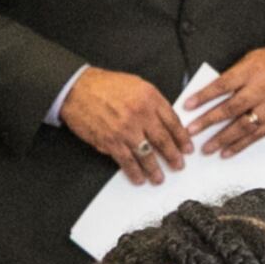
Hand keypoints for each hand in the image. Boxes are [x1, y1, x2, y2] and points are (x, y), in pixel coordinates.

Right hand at [61, 66, 190, 184]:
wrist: (77, 89)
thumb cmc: (105, 85)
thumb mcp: (136, 85)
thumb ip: (153, 102)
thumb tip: (166, 121)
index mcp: (150, 98)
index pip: (173, 121)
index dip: (182, 137)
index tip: (187, 148)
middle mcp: (140, 114)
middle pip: (163, 139)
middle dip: (173, 155)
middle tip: (179, 165)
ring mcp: (126, 129)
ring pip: (146, 154)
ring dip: (154, 169)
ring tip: (159, 178)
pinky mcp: (110, 141)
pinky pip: (126, 160)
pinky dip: (134, 172)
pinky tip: (139, 178)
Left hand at [180, 45, 264, 156]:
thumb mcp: (248, 61)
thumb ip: (231, 78)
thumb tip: (206, 96)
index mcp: (251, 72)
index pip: (223, 85)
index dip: (204, 96)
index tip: (188, 106)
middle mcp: (262, 90)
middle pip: (232, 108)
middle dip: (209, 121)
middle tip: (192, 131)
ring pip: (244, 126)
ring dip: (223, 138)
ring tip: (207, 148)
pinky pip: (257, 135)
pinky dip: (240, 145)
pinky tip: (227, 151)